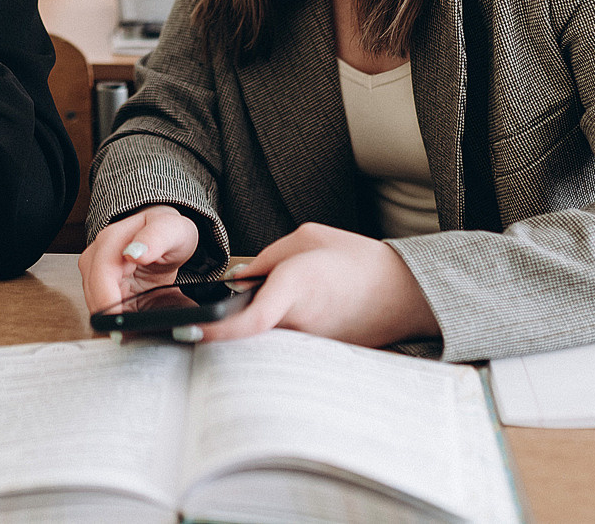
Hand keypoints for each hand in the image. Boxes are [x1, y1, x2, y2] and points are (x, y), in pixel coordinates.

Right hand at [79, 205, 199, 317]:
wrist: (165, 234)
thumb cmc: (167, 229)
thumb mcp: (172, 230)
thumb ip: (156, 239)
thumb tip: (134, 252)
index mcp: (113, 239)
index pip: (101, 273)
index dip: (107, 300)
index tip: (119, 321)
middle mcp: (98, 254)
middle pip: (93, 292)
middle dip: (109, 315)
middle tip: (131, 332)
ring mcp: (95, 269)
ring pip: (94, 302)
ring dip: (111, 316)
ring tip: (133, 326)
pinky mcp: (100, 284)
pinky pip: (102, 305)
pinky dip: (114, 315)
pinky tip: (129, 319)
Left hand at [191, 223, 437, 349]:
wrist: (405, 292)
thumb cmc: (357, 259)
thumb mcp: (308, 238)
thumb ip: (267, 257)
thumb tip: (239, 280)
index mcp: (297, 285)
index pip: (250, 318)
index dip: (217, 328)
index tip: (189, 329)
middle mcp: (302, 321)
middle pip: (248, 334)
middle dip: (223, 332)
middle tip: (195, 325)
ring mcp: (311, 344)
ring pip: (264, 343)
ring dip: (248, 334)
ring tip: (230, 321)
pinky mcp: (318, 356)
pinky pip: (284, 349)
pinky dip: (272, 339)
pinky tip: (270, 327)